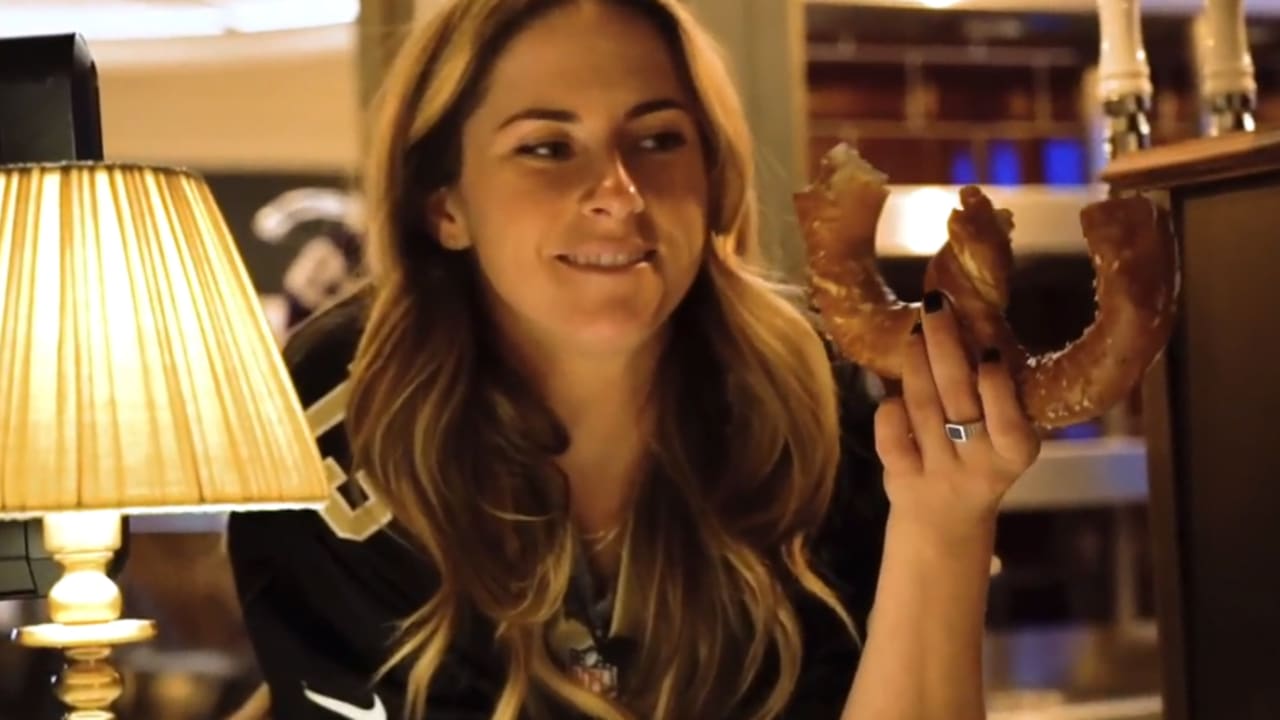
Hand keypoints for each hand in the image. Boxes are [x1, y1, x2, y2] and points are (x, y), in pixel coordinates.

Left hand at [873, 290, 1040, 538]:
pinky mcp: (903, 479)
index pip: (1008, 419)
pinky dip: (890, 411)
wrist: (947, 522)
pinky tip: (892, 390)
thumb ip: (994, 388)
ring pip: (923, 411)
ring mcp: (939, 472)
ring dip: (915, 365)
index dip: (997, 386)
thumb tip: (973, 317)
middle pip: (958, 400)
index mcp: (1016, 449)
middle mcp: (979, 464)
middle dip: (946, 347)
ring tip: (915, 332)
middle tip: (936, 305)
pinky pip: (891, 439)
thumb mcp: (1003, 431)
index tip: (988, 351)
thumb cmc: (978, 456)